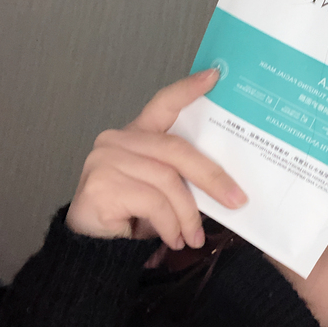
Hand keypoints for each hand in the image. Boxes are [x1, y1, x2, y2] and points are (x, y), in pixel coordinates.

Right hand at [66, 69, 246, 249]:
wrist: (92, 249)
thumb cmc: (131, 215)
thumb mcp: (162, 189)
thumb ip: (183, 175)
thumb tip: (228, 185)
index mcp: (137, 134)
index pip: (164, 103)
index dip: (188, 89)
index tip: (214, 76)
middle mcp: (117, 141)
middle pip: (176, 149)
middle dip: (211, 176)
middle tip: (235, 200)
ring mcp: (106, 161)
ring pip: (167, 181)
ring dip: (188, 214)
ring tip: (194, 236)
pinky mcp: (101, 186)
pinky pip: (153, 203)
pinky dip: (170, 225)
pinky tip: (174, 238)